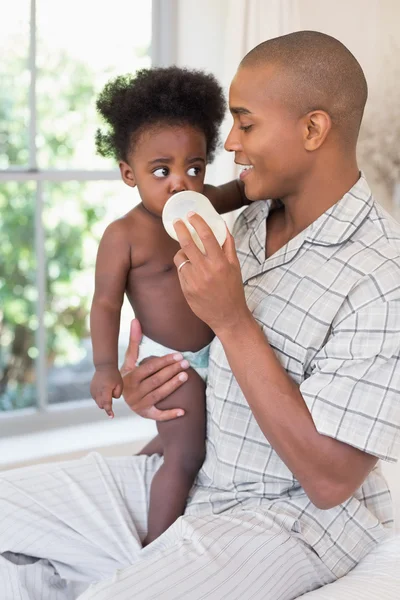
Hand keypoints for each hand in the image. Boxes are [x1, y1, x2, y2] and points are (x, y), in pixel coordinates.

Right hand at [90, 365, 122, 417]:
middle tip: (111, 394)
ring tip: (108, 390)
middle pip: (102, 405)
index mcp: (106, 389)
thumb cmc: (114, 376)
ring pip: (98, 402)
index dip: (109, 411)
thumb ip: (117, 394)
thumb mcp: (120, 384)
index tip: (111, 417)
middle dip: (107, 405)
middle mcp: (98, 391)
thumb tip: (111, 400)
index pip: (107, 403)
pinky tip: (104, 390)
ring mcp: (93, 390)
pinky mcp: (91, 389)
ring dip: (103, 401)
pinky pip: (96, 398)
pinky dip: (100, 398)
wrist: (104, 367)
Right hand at [120, 319, 189, 420]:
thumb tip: (136, 320)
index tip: (178, 355)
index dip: (164, 362)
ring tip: (186, 376)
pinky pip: (158, 416)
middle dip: (171, 371)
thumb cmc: (128, 374)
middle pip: (156, 380)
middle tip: (186, 362)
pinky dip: (170, 414)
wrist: (119, 397)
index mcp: (129, 377)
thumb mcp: (128, 359)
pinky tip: (183, 411)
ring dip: (173, 385)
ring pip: (158, 394)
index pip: (149, 368)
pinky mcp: (145, 414)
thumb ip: (134, 341)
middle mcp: (133, 392)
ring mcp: (139, 404)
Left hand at [173, 213, 250, 334]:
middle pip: (187, 243)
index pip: (207, 236)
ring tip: (188, 253)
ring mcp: (194, 281)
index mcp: (220, 263)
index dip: (197, 222)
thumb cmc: (233, 290)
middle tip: (177, 222)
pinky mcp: (186, 289)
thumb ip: (228, 245)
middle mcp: (206, 271)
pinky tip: (191, 270)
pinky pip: (180, 271)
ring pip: (180, 257)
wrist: (228, 316)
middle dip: (180, 229)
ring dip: (182, 251)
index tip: (191, 214)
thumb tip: (223, 225)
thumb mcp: (235, 266)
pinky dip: (184, 267)